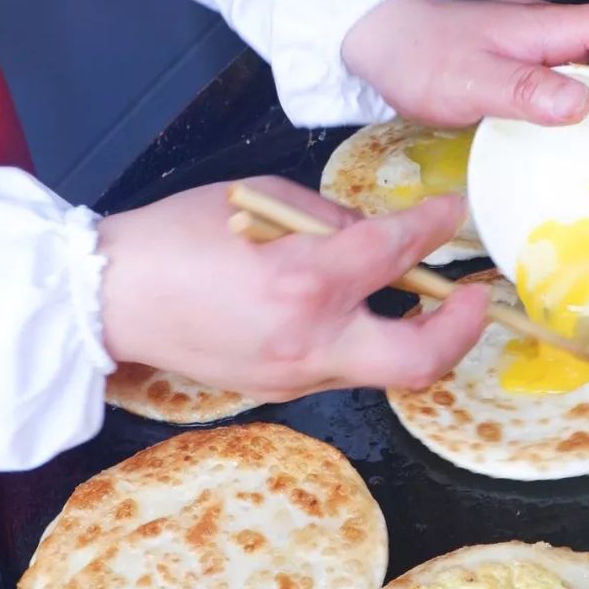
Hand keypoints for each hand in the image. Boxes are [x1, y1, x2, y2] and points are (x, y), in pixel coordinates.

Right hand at [98, 178, 487, 394]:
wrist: (112, 299)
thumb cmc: (179, 236)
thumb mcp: (263, 199)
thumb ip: (332, 218)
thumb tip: (379, 234)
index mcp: (305, 281)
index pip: (394, 253)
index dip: (434, 227)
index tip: (451, 213)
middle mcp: (310, 340)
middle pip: (421, 358)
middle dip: (463, 328)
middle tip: (476, 297)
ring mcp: (297, 375)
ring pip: (386, 369)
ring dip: (418, 333)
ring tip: (425, 298)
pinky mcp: (283, 390)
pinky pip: (346, 367)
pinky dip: (366, 337)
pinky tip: (362, 310)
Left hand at [342, 0, 588, 125]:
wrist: (375, 37)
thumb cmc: (419, 54)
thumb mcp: (472, 80)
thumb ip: (527, 90)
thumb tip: (584, 102)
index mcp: (551, 28)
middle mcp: (551, 33)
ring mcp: (536, 48)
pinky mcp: (520, 65)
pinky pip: (570, 79)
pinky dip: (586, 105)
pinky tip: (572, 137)